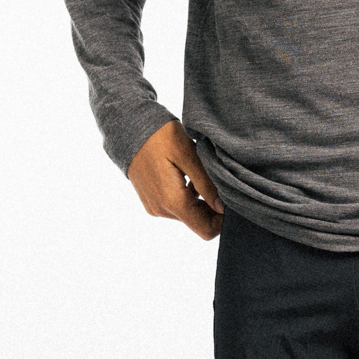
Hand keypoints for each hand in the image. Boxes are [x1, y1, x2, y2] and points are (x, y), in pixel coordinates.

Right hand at [127, 118, 224, 238]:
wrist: (128, 129)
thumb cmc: (160, 137)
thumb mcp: (188, 155)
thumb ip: (206, 183)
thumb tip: (222, 207)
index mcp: (172, 201)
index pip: (205, 230)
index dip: (222, 221)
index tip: (231, 201)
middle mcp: (162, 210)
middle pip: (198, 222)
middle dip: (213, 209)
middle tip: (220, 184)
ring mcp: (155, 207)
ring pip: (188, 214)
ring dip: (201, 200)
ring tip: (201, 175)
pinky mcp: (152, 201)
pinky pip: (177, 207)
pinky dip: (188, 197)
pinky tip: (188, 176)